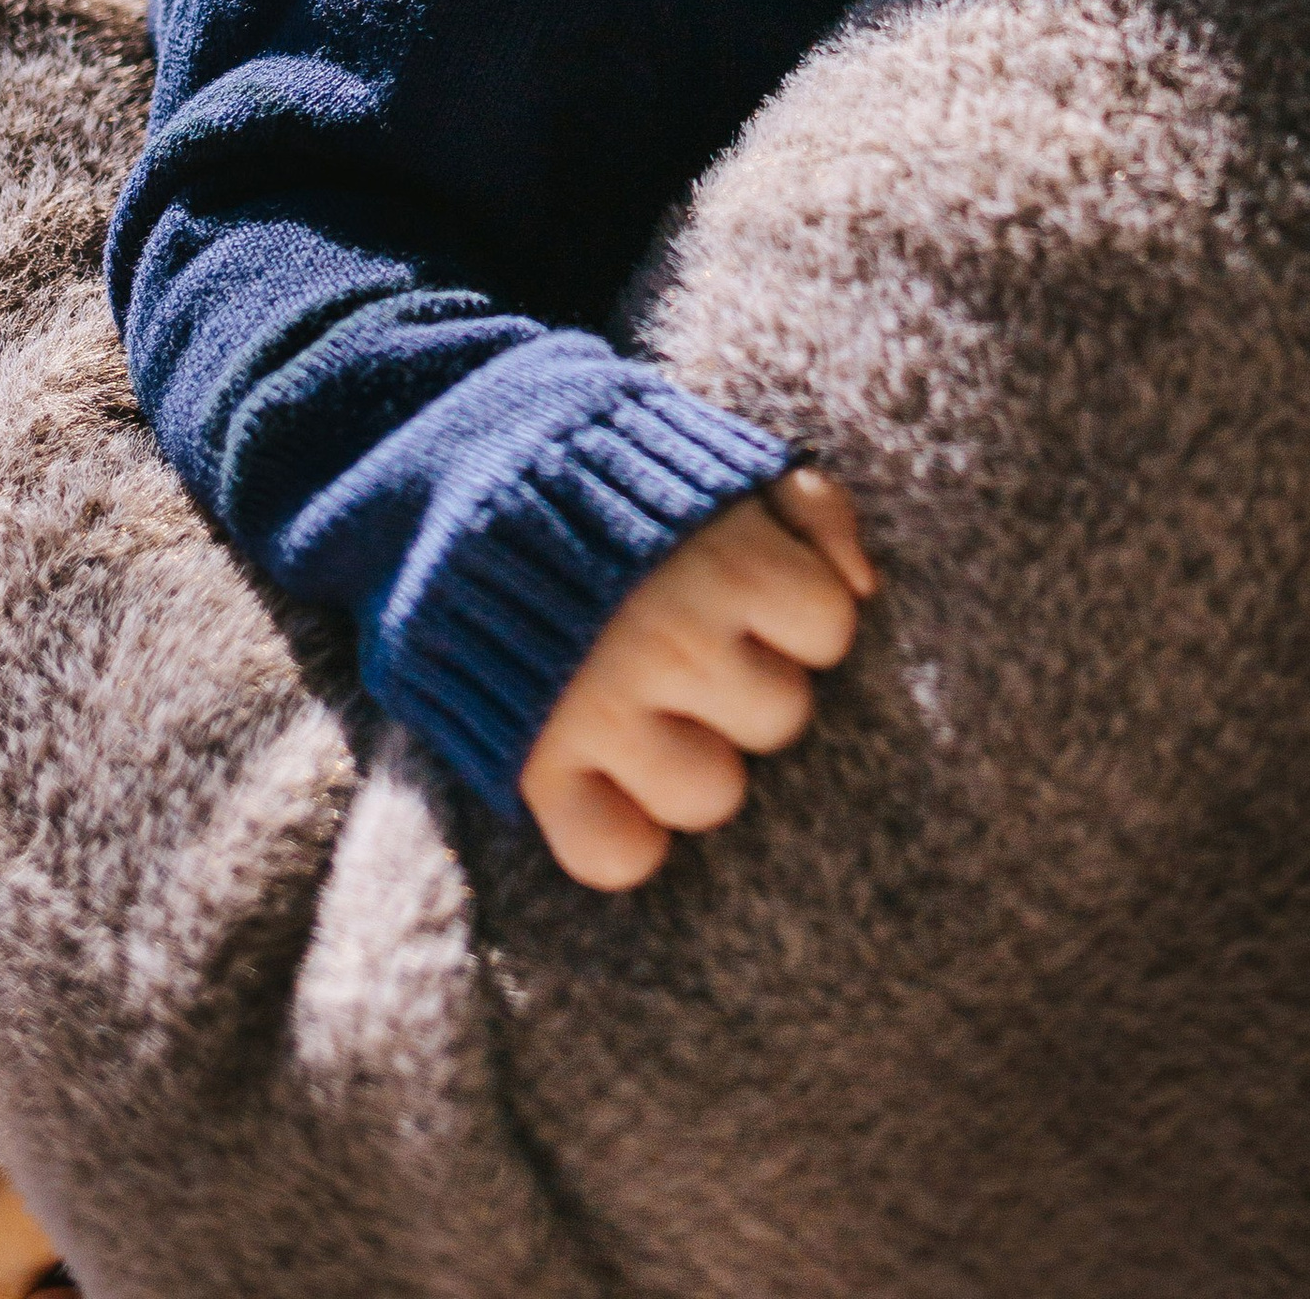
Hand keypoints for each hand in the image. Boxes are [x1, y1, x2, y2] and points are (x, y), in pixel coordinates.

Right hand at [518, 469, 874, 892]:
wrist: (446, 464)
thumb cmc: (604, 463)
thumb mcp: (717, 452)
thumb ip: (809, 501)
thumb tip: (864, 586)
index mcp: (725, 558)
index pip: (828, 628)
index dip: (793, 610)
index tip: (748, 590)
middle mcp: (673, 639)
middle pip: (781, 716)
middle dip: (748, 680)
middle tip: (694, 645)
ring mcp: (602, 708)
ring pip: (713, 794)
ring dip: (694, 758)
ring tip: (655, 707)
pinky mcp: (536, 761)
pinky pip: (616, 857)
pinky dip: (621, 836)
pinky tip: (612, 778)